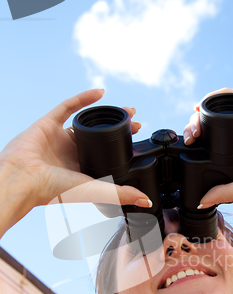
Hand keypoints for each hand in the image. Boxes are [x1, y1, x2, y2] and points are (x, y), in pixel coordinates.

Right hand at [0, 90, 150, 234]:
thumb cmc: (56, 189)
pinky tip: (101, 92)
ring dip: (104, 114)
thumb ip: (121, 194)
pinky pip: (68, 106)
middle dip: (117, 129)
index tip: (137, 137)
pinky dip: (84, 98)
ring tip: (125, 110)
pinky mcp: (48, 123)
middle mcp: (71, 154)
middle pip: (98, 137)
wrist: (25, 177)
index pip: (105, 155)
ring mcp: (60, 138)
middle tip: (135, 121)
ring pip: (85, 122)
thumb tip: (146, 201)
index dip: (121, 146)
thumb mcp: (97, 191)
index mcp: (81, 170)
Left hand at [183, 87, 232, 205]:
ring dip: (200, 115)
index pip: (209, 147)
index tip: (187, 149)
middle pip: (208, 128)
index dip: (195, 147)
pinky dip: (213, 97)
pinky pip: (229, 95)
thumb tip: (202, 202)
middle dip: (194, 130)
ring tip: (195, 124)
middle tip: (190, 138)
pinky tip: (203, 104)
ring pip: (214, 111)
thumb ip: (228, 192)